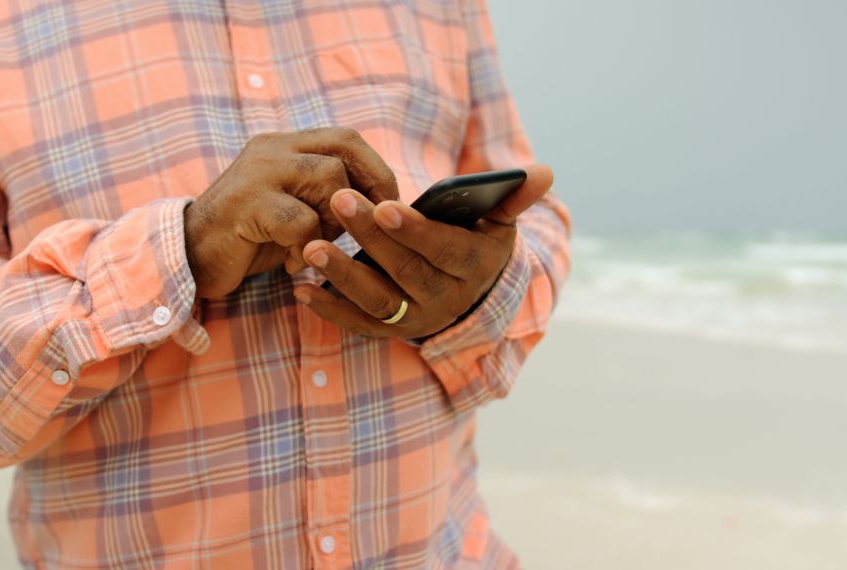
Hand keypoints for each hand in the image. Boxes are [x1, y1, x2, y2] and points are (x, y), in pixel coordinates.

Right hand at [184, 128, 397, 298]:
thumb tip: (380, 205)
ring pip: (327, 182)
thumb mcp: (292, 210)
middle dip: (363, 198)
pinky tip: (294, 264)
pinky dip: (307, 248)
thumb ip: (326, 197)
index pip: (346, 138)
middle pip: (342, 155)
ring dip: (334, 223)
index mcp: (284, 145)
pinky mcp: (246, 204)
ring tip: (317, 248)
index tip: (387, 207)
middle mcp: (271, 149)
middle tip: (362, 233)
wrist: (188, 257)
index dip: (376, 171)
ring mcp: (257, 173)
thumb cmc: (248, 239)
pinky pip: (300, 220)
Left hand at [292, 164, 554, 338]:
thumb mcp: (498, 221)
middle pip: (405, 271)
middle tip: (336, 202)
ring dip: (342, 276)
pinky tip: (301, 290)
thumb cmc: (476, 242)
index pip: (443, 250)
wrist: (468, 295)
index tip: (382, 205)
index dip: (414, 231)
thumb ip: (514, 196)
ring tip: (311, 248)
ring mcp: (416, 319)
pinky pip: (358, 324)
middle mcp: (446, 301)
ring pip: (378, 301)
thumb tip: (544, 171)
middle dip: (369, 238)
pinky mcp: (390, 331)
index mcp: (473, 268)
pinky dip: (330, 309)